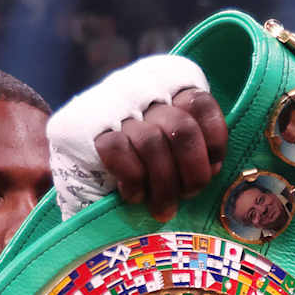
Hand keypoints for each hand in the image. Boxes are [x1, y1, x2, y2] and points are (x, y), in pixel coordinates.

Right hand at [92, 87, 227, 221]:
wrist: (86, 192)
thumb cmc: (145, 172)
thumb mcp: (178, 153)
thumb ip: (198, 146)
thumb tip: (214, 166)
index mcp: (165, 86)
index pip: (200, 104)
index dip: (213, 142)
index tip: (212, 168)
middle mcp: (137, 89)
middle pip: (181, 127)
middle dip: (192, 172)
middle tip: (188, 194)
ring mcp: (107, 106)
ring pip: (151, 142)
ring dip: (164, 185)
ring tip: (163, 207)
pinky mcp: (79, 128)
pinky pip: (119, 151)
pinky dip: (133, 181)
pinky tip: (133, 195)